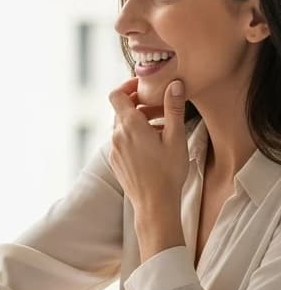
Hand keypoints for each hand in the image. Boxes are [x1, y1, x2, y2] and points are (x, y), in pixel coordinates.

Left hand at [108, 77, 188, 258]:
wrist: (155, 204)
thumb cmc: (168, 172)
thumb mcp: (176, 137)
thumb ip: (173, 109)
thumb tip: (174, 84)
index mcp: (129, 126)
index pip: (116, 94)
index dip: (128, 86)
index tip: (145, 86)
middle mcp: (116, 136)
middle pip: (121, 110)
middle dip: (140, 104)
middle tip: (161, 108)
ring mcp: (114, 149)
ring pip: (122, 126)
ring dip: (139, 121)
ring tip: (162, 128)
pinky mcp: (116, 161)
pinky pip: (122, 141)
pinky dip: (134, 136)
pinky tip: (154, 145)